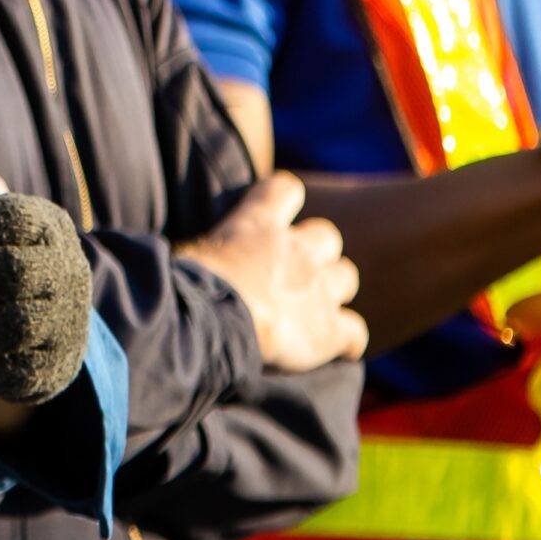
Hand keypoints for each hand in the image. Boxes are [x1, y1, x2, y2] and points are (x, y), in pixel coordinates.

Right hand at [180, 173, 367, 371]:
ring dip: (333, 290)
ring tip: (311, 309)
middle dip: (316, 252)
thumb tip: (189, 258)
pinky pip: (356, 333)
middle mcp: (296, 249)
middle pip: (326, 235)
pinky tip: (335, 350)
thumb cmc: (185, 287)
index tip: (274, 217)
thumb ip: (207, 251)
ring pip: (347, 276)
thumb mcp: (188, 254)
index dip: (283, 201)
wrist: (211, 322)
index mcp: (257, 223)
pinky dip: (347, 340)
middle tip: (291, 273)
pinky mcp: (329, 331)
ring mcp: (319, 289)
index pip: (284, 190)